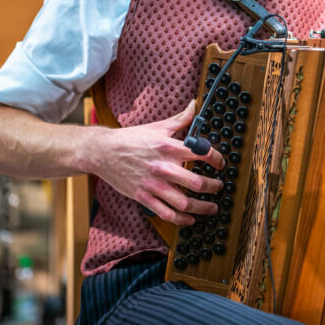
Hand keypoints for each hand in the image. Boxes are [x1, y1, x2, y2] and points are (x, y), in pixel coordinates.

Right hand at [92, 100, 224, 225]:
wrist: (103, 151)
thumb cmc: (132, 138)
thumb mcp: (158, 126)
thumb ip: (181, 119)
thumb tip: (195, 104)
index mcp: (169, 147)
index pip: (202, 153)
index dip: (217, 159)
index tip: (221, 164)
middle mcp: (163, 167)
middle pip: (197, 183)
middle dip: (214, 187)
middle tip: (220, 187)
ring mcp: (153, 185)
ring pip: (184, 203)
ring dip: (203, 207)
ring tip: (212, 207)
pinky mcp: (143, 197)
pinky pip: (166, 213)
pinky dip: (182, 219)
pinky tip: (190, 219)